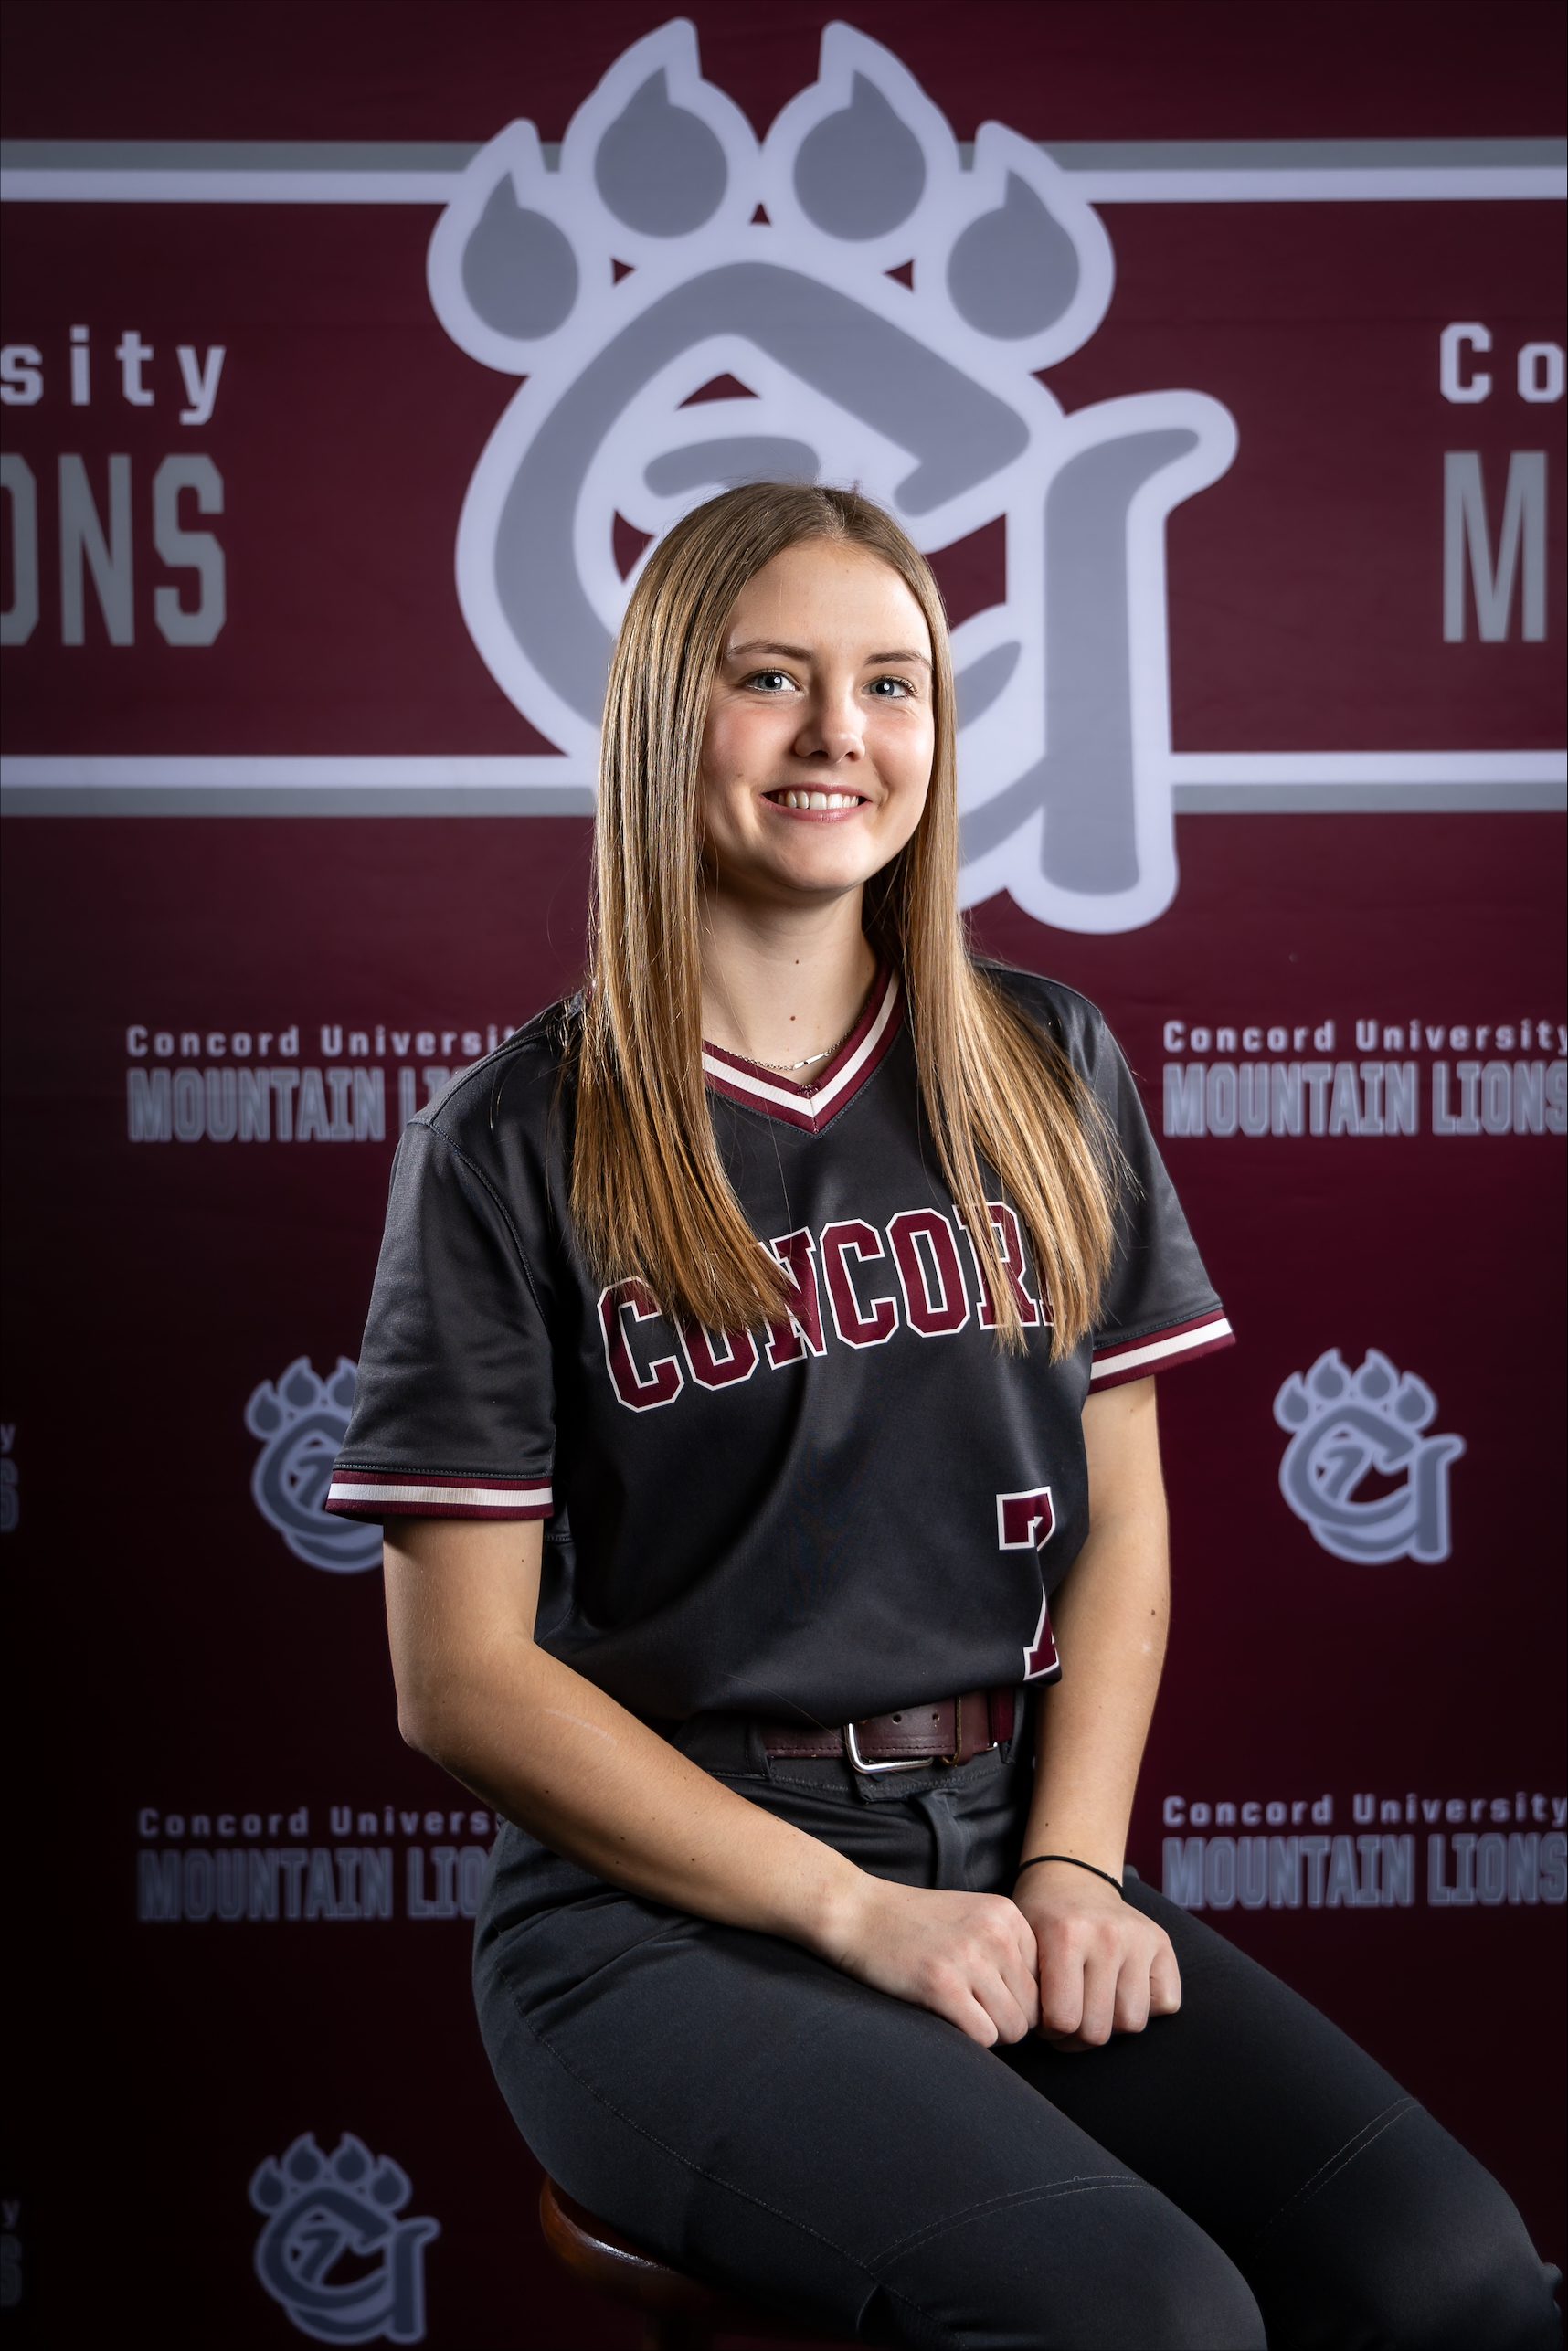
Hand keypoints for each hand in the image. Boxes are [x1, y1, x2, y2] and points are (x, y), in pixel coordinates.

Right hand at [820, 1873, 1040, 2047]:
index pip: (1045, 1982)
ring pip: (1012, 2028)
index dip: (1020, 2000)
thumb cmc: (914, 1924)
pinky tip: (945, 2019)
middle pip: (1033, 2010)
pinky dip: (969, 2040)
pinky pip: (983, 2036)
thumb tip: (1042, 2012)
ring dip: (989, 2033)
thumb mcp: (973, 1919)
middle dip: (1007, 2021)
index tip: (989, 1997)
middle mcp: (995, 1933)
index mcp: (1007, 1915)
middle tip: (972, 2011)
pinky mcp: (941, 1984)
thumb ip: (1009, 1951)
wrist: (856, 1911)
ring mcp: (969, 1957)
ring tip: (959, 2014)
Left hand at [1012, 1861, 1180, 2051]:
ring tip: (1091, 2008)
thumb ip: (1028, 1988)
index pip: (1064, 2019)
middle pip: (1098, 2029)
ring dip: (1110, 2026)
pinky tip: (1121, 1992)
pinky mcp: (1162, 1944)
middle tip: (1066, 2019)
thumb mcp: (1021, 1945)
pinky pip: (1166, 2003)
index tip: (1043, 2018)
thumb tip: (1037, 2031)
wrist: (1072, 1875)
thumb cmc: (1042, 1917)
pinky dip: (1146, 2008)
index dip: (1050, 2031)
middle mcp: (1108, 1936)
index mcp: (1067, 1935)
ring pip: (1132, 2023)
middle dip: (1077, 2036)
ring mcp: (1139, 1939)